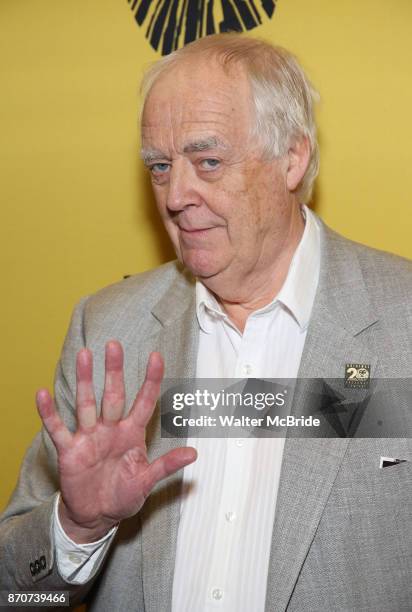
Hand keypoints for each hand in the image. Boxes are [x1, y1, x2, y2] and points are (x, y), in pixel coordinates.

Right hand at [36, 341, 196, 542]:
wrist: (97, 516)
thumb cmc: (123, 495)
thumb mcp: (146, 481)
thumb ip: (167, 466)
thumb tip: (194, 454)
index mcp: (132, 433)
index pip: (144, 402)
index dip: (151, 380)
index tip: (156, 357)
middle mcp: (110, 429)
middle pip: (113, 395)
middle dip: (114, 371)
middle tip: (114, 345)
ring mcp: (89, 437)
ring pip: (86, 404)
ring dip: (84, 380)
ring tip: (83, 355)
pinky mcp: (70, 451)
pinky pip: (58, 429)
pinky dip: (49, 413)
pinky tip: (42, 393)